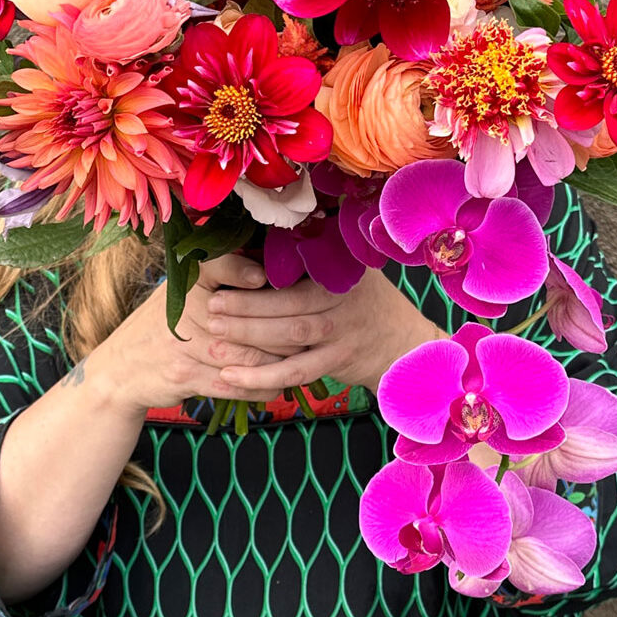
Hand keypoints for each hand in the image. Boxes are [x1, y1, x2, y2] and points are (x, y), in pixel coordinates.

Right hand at [86, 253, 289, 415]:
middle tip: (313, 329)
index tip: (264, 276)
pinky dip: (260, 386)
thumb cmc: (169, 321)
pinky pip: (233, 383)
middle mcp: (184, 308)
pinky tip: (277, 383)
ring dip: (279, 360)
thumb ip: (224, 272)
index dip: (240, 270)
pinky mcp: (184, 376)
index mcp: (187, 280)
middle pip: (246, 318)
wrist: (120, 368)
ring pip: (246, 354)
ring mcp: (183, 344)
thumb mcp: (185, 289)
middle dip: (283, 327)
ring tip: (303, 357)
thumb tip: (279, 254)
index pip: (214, 265)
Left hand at [204, 268, 443, 394]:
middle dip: (246, 304)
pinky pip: (296, 371)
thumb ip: (316, 259)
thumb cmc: (365, 303)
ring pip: (291, 334)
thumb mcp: (351, 272)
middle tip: (212, 306)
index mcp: (339, 271)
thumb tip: (258, 239)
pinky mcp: (338, 361)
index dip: (258, 272)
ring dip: (250, 335)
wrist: (404, 342)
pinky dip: (262, 376)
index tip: (225, 272)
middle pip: (289, 301)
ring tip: (213, 336)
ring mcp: (342, 332)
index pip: (295, 269)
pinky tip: (231, 377)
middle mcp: (342, 298)